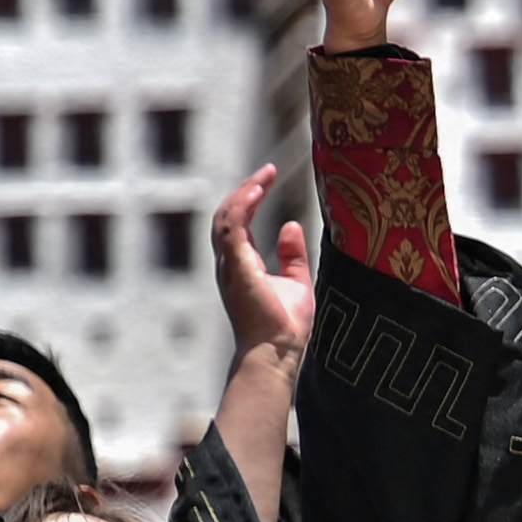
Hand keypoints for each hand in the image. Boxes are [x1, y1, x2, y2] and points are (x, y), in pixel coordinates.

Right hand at [212, 165, 316, 361]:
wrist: (277, 351)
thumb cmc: (284, 326)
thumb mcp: (296, 282)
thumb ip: (292, 255)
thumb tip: (291, 226)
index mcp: (241, 265)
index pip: (238, 223)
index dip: (249, 198)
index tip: (267, 177)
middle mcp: (230, 263)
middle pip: (227, 216)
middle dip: (244, 190)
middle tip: (267, 171)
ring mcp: (230, 265)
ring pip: (225, 219)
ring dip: (243, 193)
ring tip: (263, 176)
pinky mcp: (237, 267)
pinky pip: (231, 229)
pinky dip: (240, 207)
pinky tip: (256, 192)